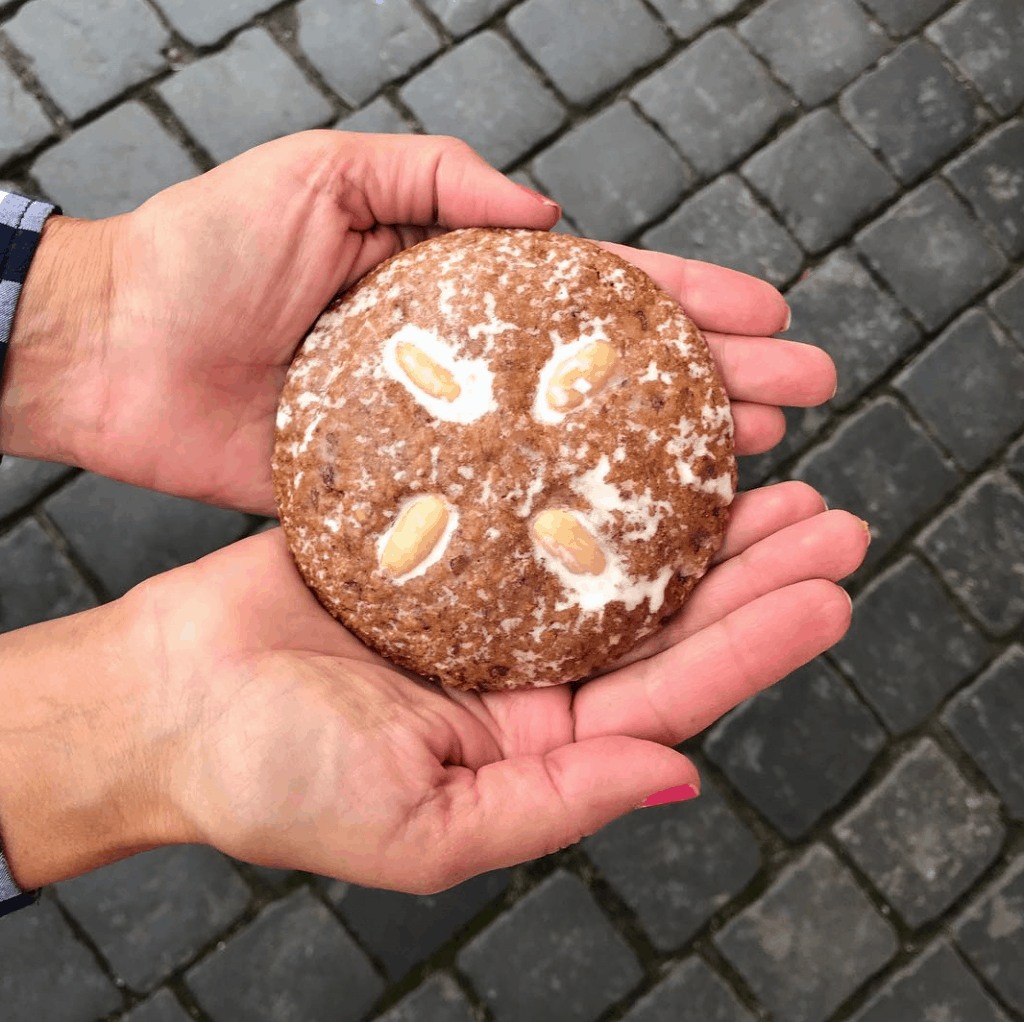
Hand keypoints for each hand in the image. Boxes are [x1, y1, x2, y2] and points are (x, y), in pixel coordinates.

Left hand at [0, 130, 832, 514]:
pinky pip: (495, 519)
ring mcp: (443, 441)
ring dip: (663, 460)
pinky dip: (560, 529)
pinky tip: (624, 542)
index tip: (770, 317)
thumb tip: (551, 214)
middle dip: (711, 383)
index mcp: (463, 287)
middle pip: (611, 378)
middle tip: (796, 403)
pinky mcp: (401, 503)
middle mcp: (468, 369)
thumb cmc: (203, 251)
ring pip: (572, 451)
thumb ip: (435, 179)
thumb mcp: (323, 175)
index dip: (688, 303)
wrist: (113, 348)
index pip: (600, 293)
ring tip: (752, 470)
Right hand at [0, 483, 866, 892]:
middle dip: (750, 567)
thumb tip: (679, 780)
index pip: (669, 695)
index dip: (755, 644)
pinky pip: (526, 496)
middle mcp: (522, 668)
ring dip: (687, 509)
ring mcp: (484, 596)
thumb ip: (556, 805)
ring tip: (768, 461)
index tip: (830, 593)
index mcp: (532, 744)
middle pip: (659, 614)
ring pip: (608, 547)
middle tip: (829, 518)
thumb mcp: (422, 827)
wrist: (165, 699)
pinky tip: (635, 432)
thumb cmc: (271, 780)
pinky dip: (584, 465)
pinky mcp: (439, 535)